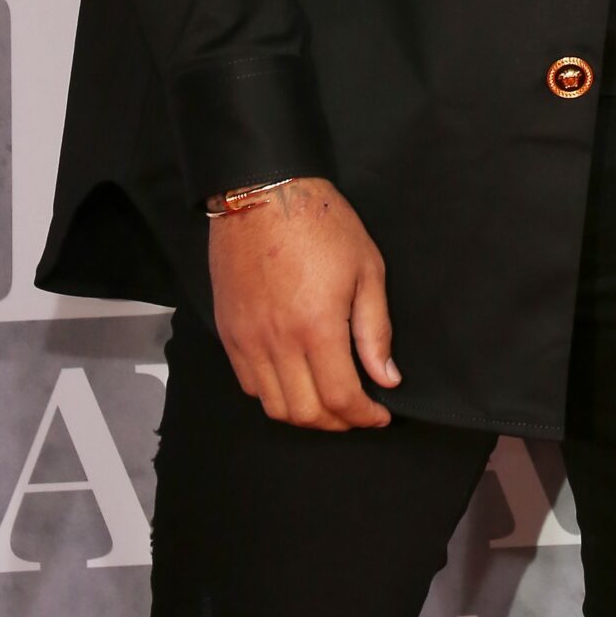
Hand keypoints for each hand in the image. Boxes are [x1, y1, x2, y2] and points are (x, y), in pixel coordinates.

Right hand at [208, 176, 399, 429]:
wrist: (262, 193)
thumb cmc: (321, 223)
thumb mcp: (367, 269)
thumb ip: (375, 330)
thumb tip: (386, 377)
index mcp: (317, 328)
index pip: (341, 398)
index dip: (365, 416)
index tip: (380, 414)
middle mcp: (277, 342)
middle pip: (305, 413)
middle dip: (338, 423)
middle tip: (358, 414)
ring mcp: (247, 340)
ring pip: (273, 406)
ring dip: (305, 415)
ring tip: (329, 403)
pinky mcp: (229, 332)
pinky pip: (249, 384)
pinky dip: (274, 395)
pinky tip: (296, 382)